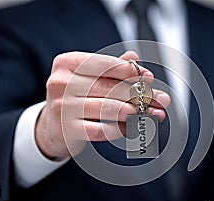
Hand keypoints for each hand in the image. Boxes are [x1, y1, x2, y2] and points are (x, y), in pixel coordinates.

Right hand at [35, 51, 170, 159]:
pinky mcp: (67, 130)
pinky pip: (102, 129)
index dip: (130, 71)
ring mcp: (62, 107)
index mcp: (67, 63)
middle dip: (140, 94)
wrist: (52, 126)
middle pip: (109, 87)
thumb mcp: (88, 77)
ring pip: (108, 108)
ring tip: (153, 113)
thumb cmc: (75, 97)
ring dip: (136, 112)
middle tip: (161, 99)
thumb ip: (110, 67)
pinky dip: (122, 129)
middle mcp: (61, 83)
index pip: (104, 65)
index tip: (150, 78)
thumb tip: (135, 58)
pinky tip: (134, 127)